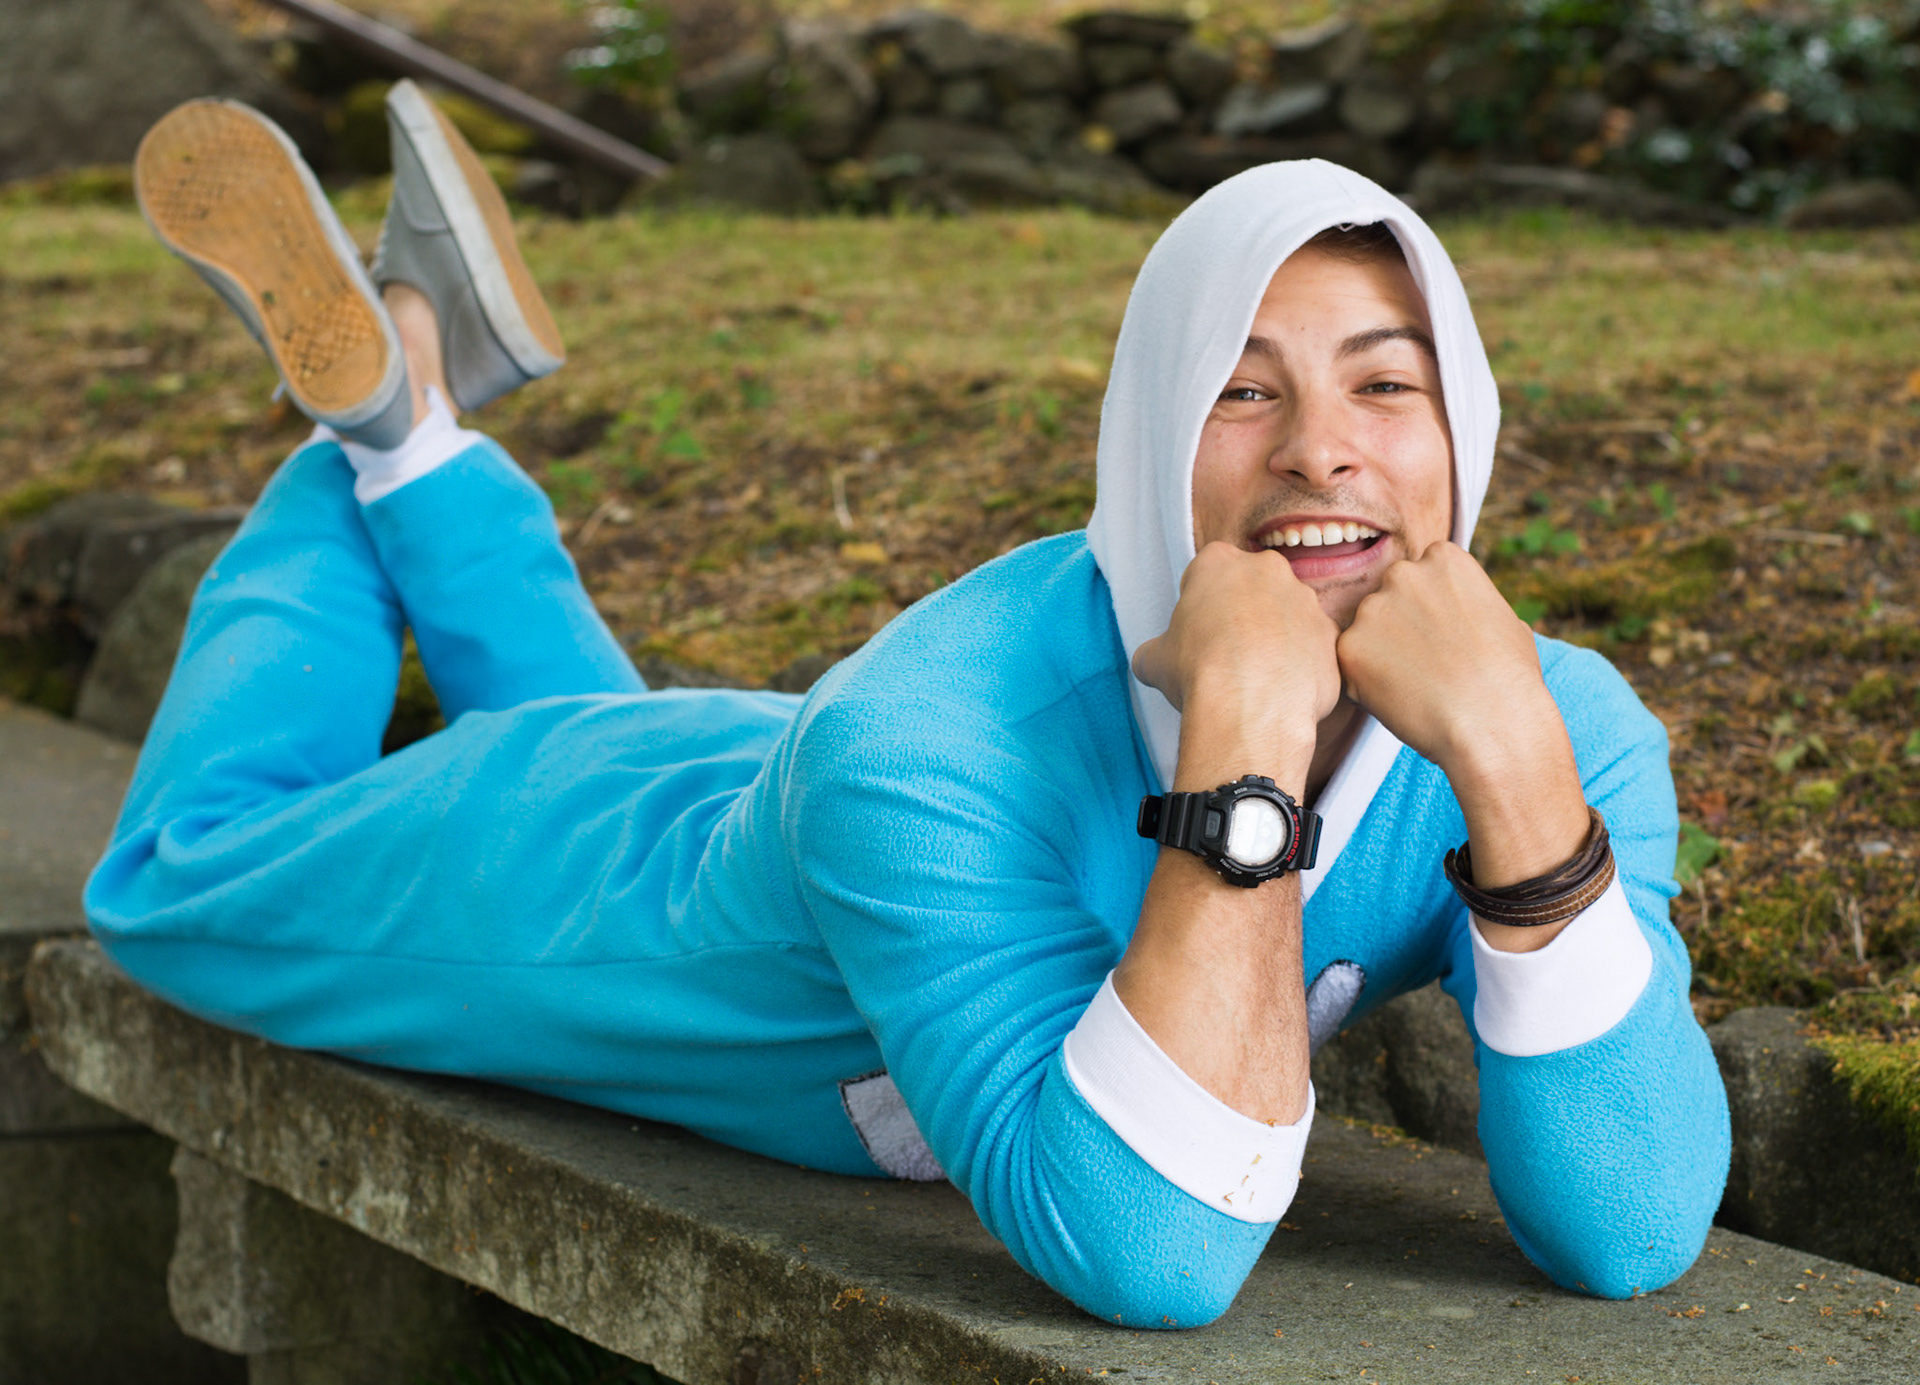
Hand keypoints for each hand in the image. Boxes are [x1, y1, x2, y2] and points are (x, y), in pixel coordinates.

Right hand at [1133, 542, 1340, 790]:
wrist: (1250, 707)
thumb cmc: (1198, 673)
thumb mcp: (1153, 660)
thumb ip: (1157, 649)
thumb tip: (1154, 660)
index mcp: (1219, 562)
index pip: (1208, 570)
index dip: (1201, 602)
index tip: (1198, 629)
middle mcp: (1267, 569)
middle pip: (1253, 586)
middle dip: (1244, 612)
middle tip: (1228, 651)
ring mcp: (1305, 599)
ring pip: (1288, 613)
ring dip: (1276, 637)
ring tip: (1258, 676)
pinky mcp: (1330, 634)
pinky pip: (1313, 645)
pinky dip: (1301, 663)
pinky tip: (1282, 689)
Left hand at [1334, 541, 1551, 775]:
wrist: (1493, 721)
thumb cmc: (1509, 677)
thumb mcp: (1502, 617)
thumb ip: (1467, 603)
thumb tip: (1459, 611)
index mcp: (1442, 559)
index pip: (1421, 578)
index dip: (1431, 613)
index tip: (1445, 639)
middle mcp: (1402, 573)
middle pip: (1388, 600)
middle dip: (1400, 629)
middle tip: (1427, 666)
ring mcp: (1372, 609)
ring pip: (1366, 633)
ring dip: (1381, 656)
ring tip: (1417, 686)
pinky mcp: (1349, 647)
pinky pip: (1350, 666)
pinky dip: (1366, 685)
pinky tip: (1399, 699)